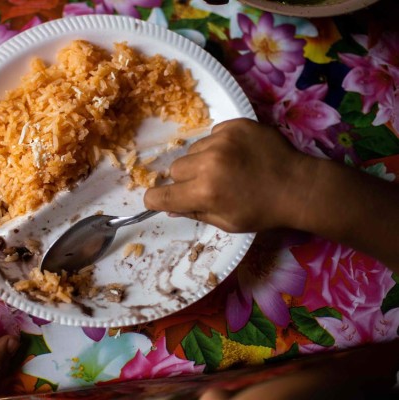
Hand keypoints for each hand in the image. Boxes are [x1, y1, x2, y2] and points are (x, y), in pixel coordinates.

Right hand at [144, 118, 311, 232]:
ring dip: (202, 161)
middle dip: (185, 180)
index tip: (156, 200)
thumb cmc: (264, 211)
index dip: (156, 199)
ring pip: (193, 150)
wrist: (300, 186)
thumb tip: (170, 207)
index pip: (162, 195)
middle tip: (207, 185)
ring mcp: (223, 140)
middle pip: (175, 169)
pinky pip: (212, 134)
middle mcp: (209, 163)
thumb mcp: (228, 222)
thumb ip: (195, 213)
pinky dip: (219, 145)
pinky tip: (238, 155)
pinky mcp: (235, 125)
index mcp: (206, 192)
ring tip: (226, 168)